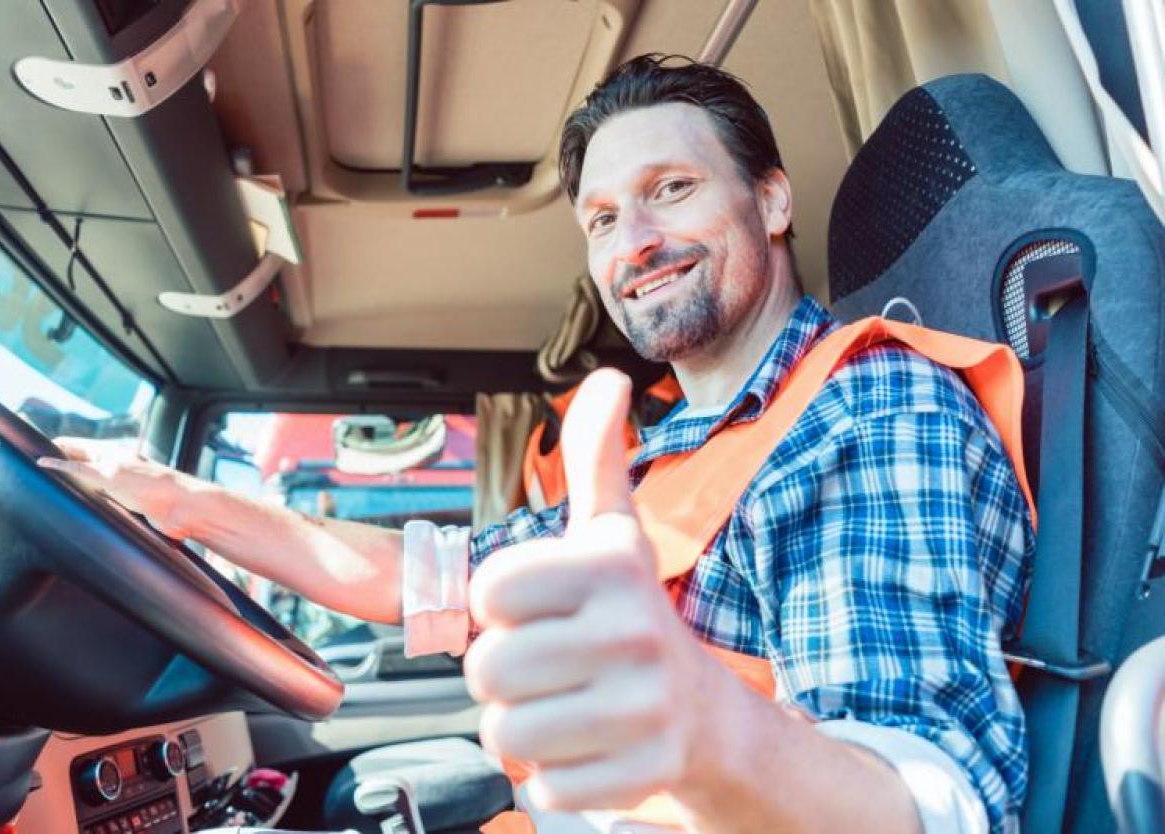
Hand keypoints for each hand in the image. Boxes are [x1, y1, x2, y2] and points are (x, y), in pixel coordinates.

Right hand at [37, 438, 194, 538]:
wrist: (184, 509)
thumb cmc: (151, 486)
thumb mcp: (107, 474)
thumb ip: (76, 469)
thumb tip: (44, 462)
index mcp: (108, 452)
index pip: (70, 445)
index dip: (49, 448)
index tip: (25, 455)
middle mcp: (113, 467)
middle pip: (76, 464)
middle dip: (57, 469)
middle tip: (31, 479)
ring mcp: (120, 486)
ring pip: (87, 485)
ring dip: (72, 490)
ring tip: (47, 497)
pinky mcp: (127, 506)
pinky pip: (100, 503)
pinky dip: (86, 505)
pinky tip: (77, 513)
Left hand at [465, 369, 736, 812]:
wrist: (703, 709)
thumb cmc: (631, 614)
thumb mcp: (612, 533)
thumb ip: (595, 458)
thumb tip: (606, 379)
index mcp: (610, 567)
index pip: (486, 593)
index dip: (499, 607)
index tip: (538, 608)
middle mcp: (633, 631)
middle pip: (487, 669)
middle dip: (504, 673)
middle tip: (549, 665)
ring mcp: (644, 707)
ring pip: (507, 735)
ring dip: (523, 726)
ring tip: (566, 705)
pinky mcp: (646, 772)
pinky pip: (544, 788)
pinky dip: (554, 775)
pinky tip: (589, 745)